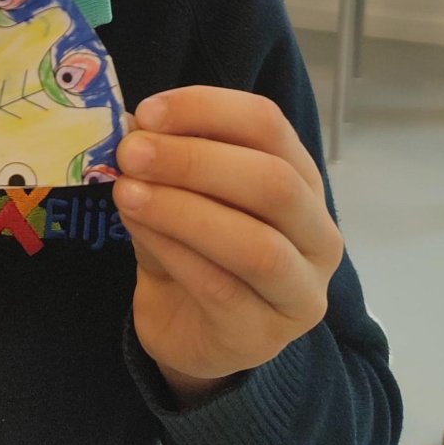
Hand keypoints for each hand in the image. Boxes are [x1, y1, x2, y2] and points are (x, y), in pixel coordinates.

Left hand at [113, 87, 343, 401]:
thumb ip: (164, 163)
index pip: (269, 125)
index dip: (207, 109)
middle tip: (131, 152)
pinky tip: (139, 231)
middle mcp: (317, 233)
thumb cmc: (191, 249)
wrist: (186, 330)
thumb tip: (132, 128)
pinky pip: (221, 288)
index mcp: (300, 179)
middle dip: (194, 160)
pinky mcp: (264, 335)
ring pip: (257, 243)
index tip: (148, 112)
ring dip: (183, 210)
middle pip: (274, 181)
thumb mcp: (177, 194)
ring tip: (126, 193)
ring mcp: (300, 291)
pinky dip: (174, 251)